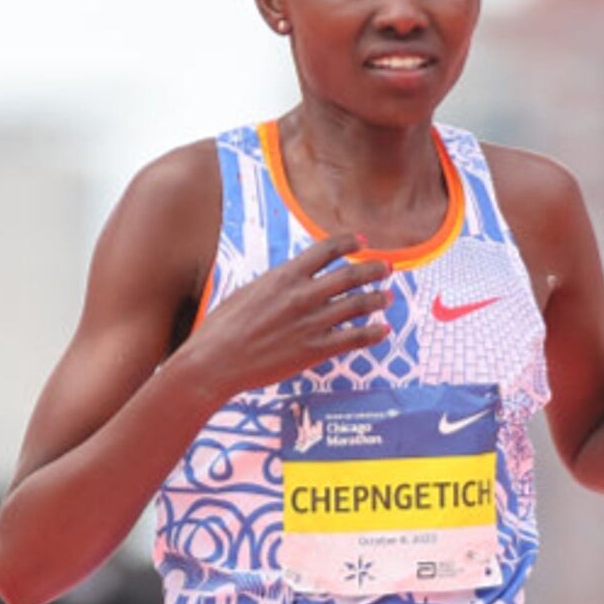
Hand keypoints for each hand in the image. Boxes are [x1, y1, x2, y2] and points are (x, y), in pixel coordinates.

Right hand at [187, 232, 391, 397]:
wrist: (215, 362)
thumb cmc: (224, 326)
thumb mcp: (249, 291)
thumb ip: (278, 283)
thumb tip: (293, 276)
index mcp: (284, 275)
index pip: (326, 249)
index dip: (348, 242)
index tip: (362, 241)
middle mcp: (302, 295)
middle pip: (350, 275)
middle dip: (373, 269)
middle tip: (387, 267)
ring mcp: (311, 323)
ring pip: (358, 305)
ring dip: (377, 299)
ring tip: (388, 296)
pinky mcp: (314, 350)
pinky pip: (353, 338)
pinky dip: (373, 333)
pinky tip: (384, 330)